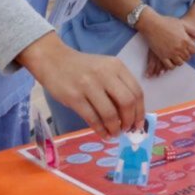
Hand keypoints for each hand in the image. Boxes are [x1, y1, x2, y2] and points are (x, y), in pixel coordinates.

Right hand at [18, 32, 144, 137]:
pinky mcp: (74, 97)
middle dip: (130, 120)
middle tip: (127, 129)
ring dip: (115, 128)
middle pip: (127, 102)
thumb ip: (118, 85)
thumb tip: (131, 114)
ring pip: (110, 113)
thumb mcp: (104, 68)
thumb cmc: (82, 67)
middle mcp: (105, 74)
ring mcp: (89, 85)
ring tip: (114, 133)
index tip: (139, 124)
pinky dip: (101, 130)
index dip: (140, 111)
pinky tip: (103, 133)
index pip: (136, 91)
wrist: (54, 60)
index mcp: (116, 66)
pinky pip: (92, 118)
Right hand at [137, 10, 194, 76]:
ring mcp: (171, 53)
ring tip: (177, 57)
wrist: (152, 24)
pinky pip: (169, 66)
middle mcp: (179, 47)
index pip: (194, 51)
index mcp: (185, 40)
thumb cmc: (167, 22)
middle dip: (186, 56)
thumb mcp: (182, 24)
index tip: (189, 49)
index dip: (192, 50)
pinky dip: (171, 66)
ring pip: (179, 63)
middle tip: (182, 53)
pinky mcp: (162, 56)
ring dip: (179, 61)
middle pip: (187, 57)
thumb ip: (193, 31)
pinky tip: (171, 61)